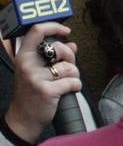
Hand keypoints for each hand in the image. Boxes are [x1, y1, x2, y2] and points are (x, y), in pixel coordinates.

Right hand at [5, 23, 80, 144]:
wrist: (23, 118)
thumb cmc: (32, 92)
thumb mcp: (37, 71)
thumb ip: (54, 56)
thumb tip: (72, 44)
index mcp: (24, 57)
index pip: (36, 31)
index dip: (54, 27)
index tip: (66, 31)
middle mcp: (27, 65)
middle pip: (61, 48)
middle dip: (70, 58)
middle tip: (65, 69)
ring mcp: (35, 78)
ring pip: (70, 67)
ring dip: (73, 76)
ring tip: (62, 84)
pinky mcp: (46, 91)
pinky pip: (73, 82)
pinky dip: (75, 87)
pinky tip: (66, 92)